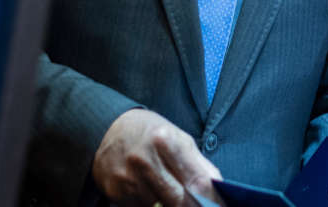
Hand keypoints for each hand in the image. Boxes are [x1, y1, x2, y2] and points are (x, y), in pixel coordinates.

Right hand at [92, 109, 222, 206]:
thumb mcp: (179, 138)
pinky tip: (145, 189)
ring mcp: (127, 177)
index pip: (196, 181)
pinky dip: (147, 204)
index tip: (215, 204)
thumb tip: (218, 188)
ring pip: (158, 206)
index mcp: (165, 141)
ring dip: (165, 203)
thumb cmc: (151, 133)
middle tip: (193, 203)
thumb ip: (199, 164)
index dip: (209, 197)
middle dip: (189, 204)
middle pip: (178, 199)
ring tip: (162, 188)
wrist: (109, 129)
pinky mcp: (115, 191)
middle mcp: (144, 159)